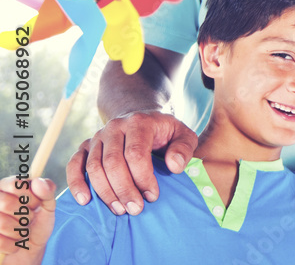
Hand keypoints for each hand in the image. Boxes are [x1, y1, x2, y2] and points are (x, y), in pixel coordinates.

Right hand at [0, 176, 56, 264]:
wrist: (30, 249)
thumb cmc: (36, 224)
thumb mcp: (48, 206)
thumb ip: (47, 191)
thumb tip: (38, 181)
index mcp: (7, 187)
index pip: (15, 184)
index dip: (30, 196)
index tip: (36, 204)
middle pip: (6, 203)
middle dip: (25, 216)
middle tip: (28, 220)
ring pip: (2, 223)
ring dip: (19, 232)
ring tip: (22, 232)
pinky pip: (0, 241)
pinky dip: (12, 245)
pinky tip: (14, 243)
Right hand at [65, 111, 196, 215]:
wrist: (141, 118)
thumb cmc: (165, 132)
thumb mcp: (184, 135)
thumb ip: (184, 148)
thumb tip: (173, 166)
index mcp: (139, 122)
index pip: (136, 154)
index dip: (143, 178)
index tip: (152, 196)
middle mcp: (115, 127)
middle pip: (113, 163)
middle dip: (124, 190)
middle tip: (135, 209)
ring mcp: (98, 136)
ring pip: (94, 167)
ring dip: (105, 192)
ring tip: (119, 210)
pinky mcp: (86, 145)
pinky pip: (74, 164)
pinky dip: (76, 182)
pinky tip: (85, 200)